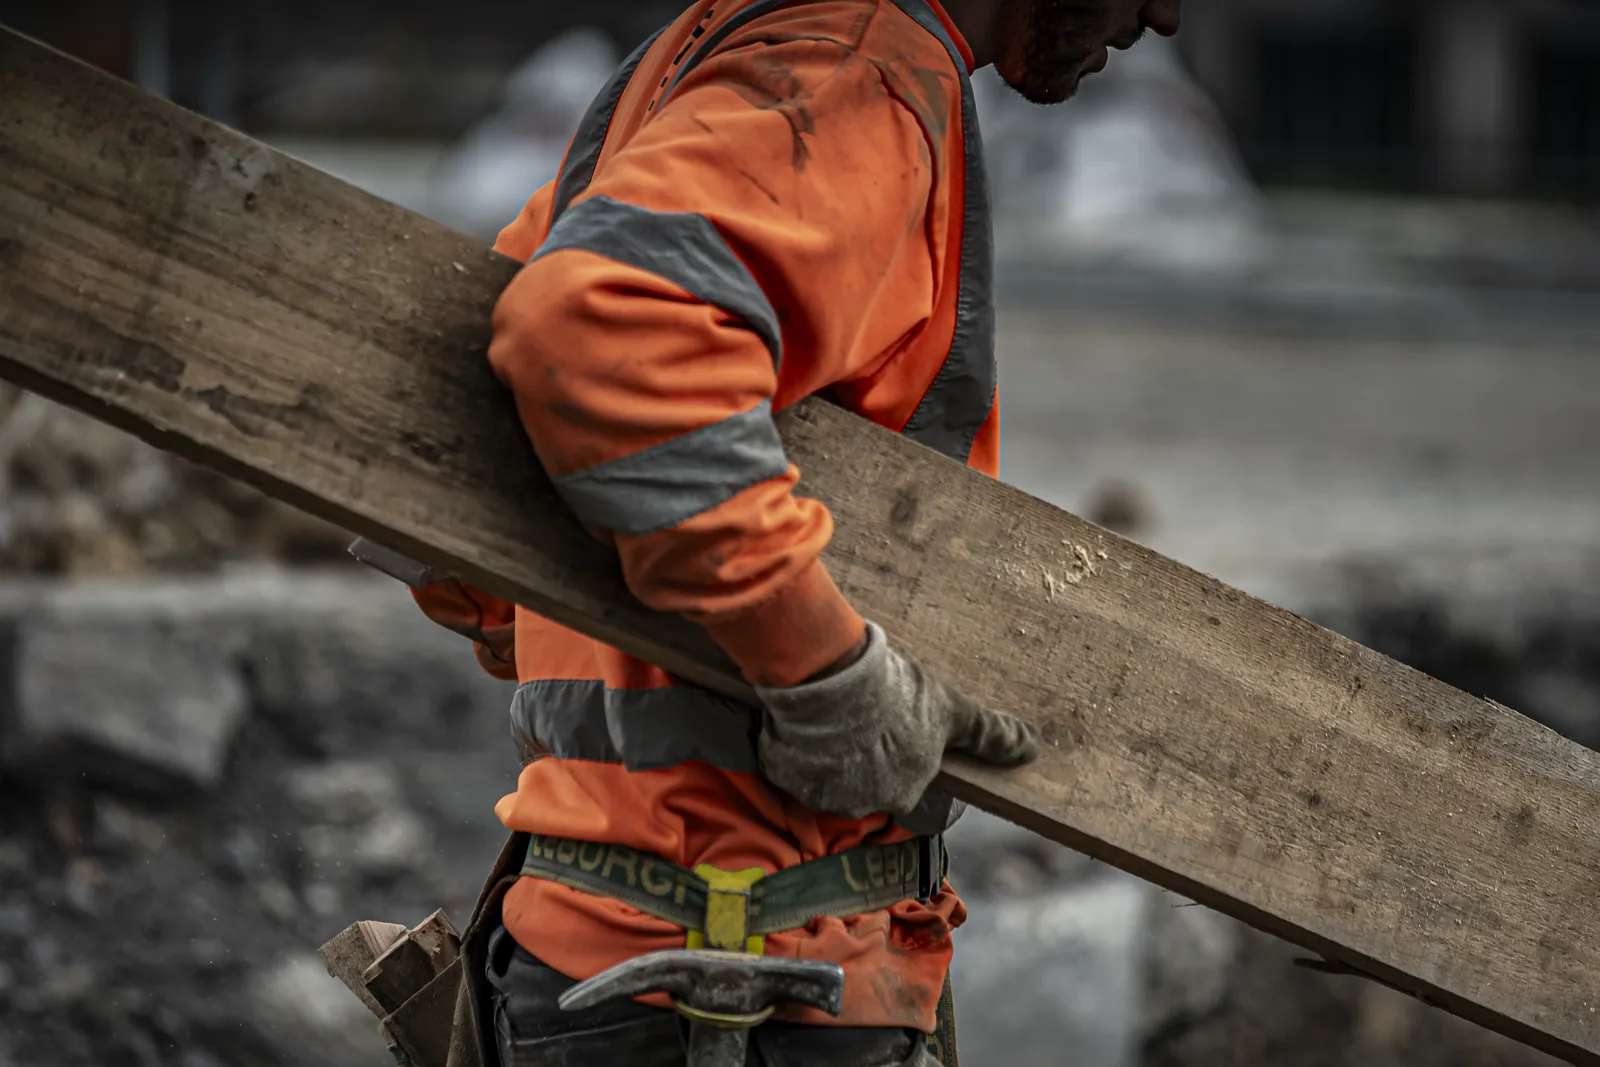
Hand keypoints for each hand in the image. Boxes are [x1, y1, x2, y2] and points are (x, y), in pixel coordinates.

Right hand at [754, 622, 1040, 818]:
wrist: (832, 678)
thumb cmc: (898, 693)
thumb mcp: (952, 710)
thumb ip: (991, 735)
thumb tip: (1034, 748)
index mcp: (904, 793)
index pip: (901, 781)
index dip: (892, 752)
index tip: (884, 726)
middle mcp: (862, 804)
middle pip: (859, 781)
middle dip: (856, 753)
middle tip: (854, 715)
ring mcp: (819, 792)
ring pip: (821, 774)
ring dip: (823, 751)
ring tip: (826, 713)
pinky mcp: (783, 774)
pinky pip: (784, 763)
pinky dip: (788, 744)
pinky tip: (798, 719)